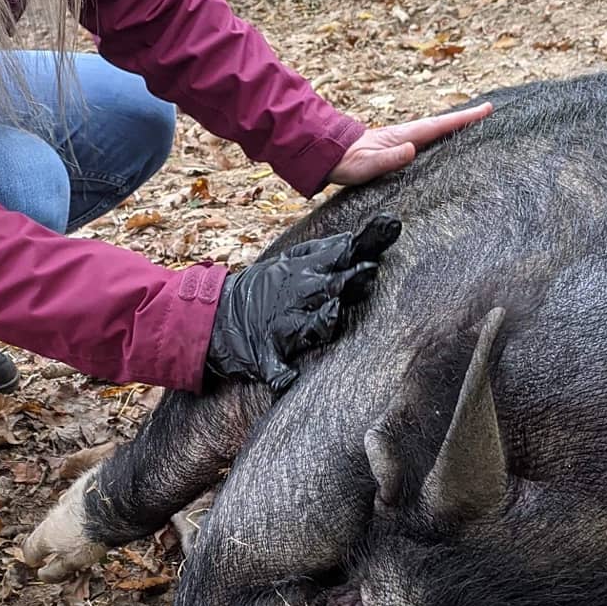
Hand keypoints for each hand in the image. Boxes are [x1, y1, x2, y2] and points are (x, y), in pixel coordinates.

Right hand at [206, 213, 401, 394]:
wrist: (215, 316)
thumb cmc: (260, 290)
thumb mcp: (285, 263)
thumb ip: (320, 251)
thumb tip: (351, 240)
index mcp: (302, 273)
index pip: (341, 254)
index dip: (367, 242)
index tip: (391, 225)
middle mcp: (296, 297)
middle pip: (331, 287)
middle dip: (350, 279)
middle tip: (371, 268)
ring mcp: (282, 327)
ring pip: (309, 326)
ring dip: (321, 319)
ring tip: (333, 310)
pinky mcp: (267, 355)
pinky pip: (276, 369)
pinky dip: (281, 375)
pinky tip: (289, 380)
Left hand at [328, 103, 491, 185]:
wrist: (329, 157)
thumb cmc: (348, 163)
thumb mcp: (368, 164)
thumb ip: (389, 158)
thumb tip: (412, 149)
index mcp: (404, 136)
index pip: (439, 126)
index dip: (463, 119)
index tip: (486, 110)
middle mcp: (406, 136)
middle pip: (442, 125)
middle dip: (465, 119)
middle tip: (490, 112)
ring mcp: (402, 141)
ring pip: (434, 133)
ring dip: (454, 128)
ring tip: (475, 125)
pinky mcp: (397, 150)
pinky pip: (426, 142)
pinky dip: (441, 138)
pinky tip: (445, 144)